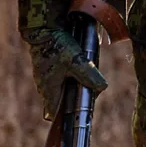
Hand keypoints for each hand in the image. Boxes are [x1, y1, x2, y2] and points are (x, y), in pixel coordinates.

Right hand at [18, 0, 107, 120]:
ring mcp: (46, 77)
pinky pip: (62, 77)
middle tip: (90, 92)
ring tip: (87, 79)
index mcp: (49, 91)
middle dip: (76, 100)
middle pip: (62, 102)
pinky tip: (80, 67)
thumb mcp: (76, 61)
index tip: (79, 117)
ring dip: (75, 86)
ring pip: (63, 89)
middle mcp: (45, 87)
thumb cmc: (57, 46)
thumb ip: (88, 75)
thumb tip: (102, 88)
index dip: (66, 118)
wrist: (43, 27)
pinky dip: (71, 76)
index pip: (55, 115)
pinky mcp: (49, 68)